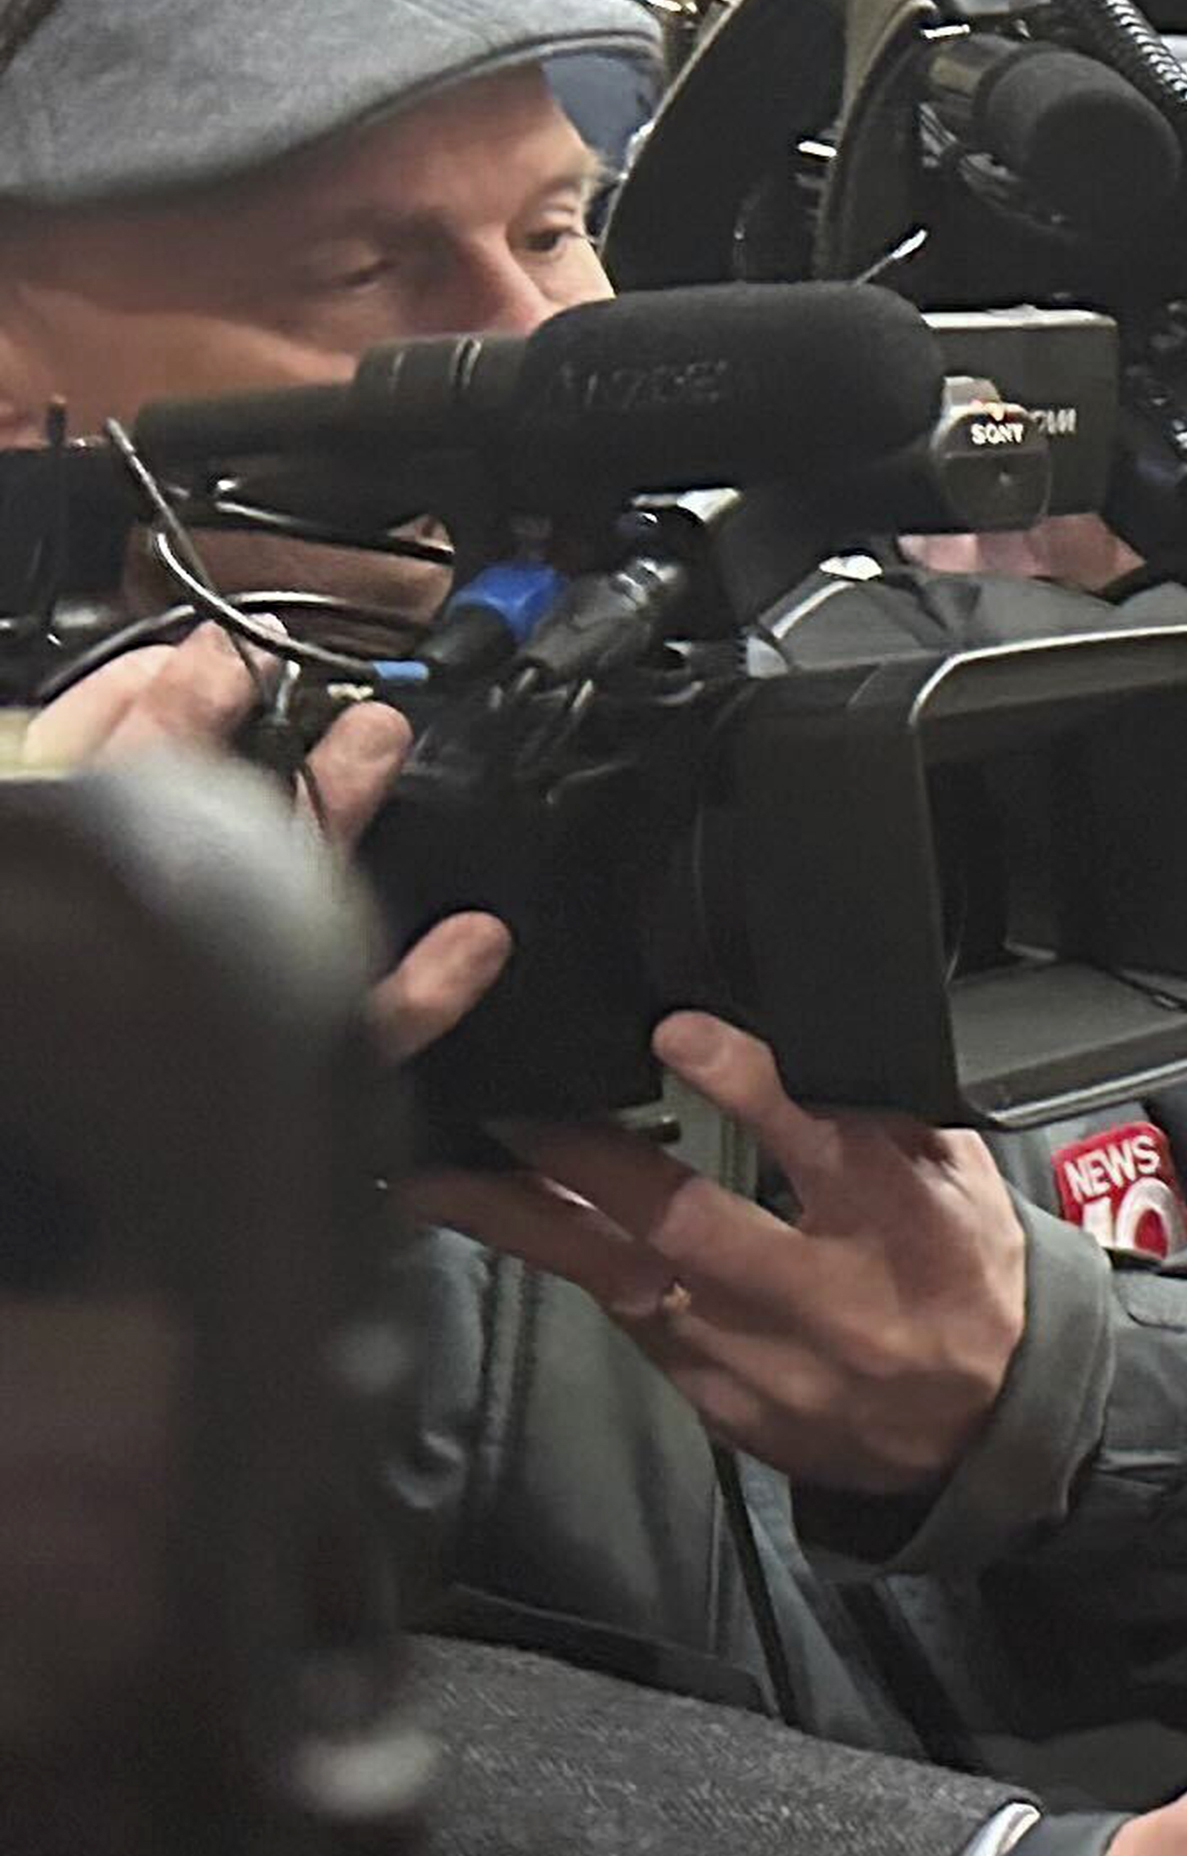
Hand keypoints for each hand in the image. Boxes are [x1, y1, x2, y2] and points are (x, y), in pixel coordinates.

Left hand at [17, 624, 514, 1056]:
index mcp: (71, 873)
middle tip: (320, 685)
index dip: (150, 700)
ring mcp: (207, 1009)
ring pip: (290, 901)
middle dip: (269, 744)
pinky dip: (426, 987)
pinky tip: (469, 944)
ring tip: (382, 746)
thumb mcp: (70, 825)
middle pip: (206, 823)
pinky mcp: (277, 1078)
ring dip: (345, 819)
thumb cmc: (47, 998)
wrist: (59, 1204)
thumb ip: (111, 760)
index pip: (98, 765)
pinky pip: (361, 1032)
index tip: (216, 651)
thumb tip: (183, 674)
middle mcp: (132, 942)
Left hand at [407, 1014, 1027, 1492]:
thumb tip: (801, 1030)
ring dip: (527, 1222)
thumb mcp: (966, 1184)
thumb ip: (887, 1115)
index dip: (746, 1086)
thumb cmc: (969, 1283)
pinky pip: (624, 1325)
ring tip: (444, 1174)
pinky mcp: (716, 1402)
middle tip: (510, 1103)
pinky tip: (511, 1229)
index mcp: (904, 1225)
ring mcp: (762, 1361)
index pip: (826, 1144)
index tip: (677, 1034)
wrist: (979, 1428)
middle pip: (687, 1222)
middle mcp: (827, 1299)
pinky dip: (567, 1269)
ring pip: (622, 1282)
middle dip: (587, 1158)